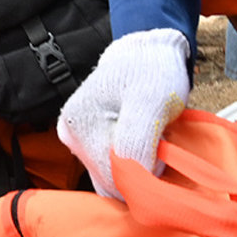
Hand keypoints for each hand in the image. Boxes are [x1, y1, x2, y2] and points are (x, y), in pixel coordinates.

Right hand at [57, 28, 190, 199]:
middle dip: (139, 173)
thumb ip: (138, 143)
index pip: (111, 177)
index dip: (143, 177)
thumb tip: (135, 182)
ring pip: (110, 178)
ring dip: (136, 169)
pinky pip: (110, 169)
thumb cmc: (152, 71)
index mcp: (80, 125)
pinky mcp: (87, 142)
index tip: (165, 159)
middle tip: (161, 149)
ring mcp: (77, 139)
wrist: (148, 53)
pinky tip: (142, 147)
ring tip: (151, 143)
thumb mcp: (152, 103)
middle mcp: (71, 134)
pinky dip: (130, 165)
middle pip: (108, 181)